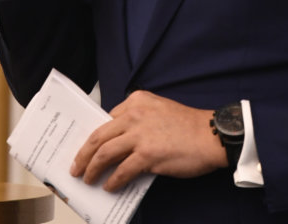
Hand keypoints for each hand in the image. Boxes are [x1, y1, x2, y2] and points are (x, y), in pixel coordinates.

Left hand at [70, 91, 225, 190]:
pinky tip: (110, 186)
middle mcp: (134, 115)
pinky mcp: (147, 155)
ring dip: (92, 169)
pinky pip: (122, 171)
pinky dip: (113, 180)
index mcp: (137, 101)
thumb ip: (138, 121)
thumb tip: (119, 144)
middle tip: (76, 167)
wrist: (211, 136)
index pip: (107, 120)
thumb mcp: (159, 110)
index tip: (87, 148)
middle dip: (83, 154)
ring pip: (104, 153)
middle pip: (98, 136)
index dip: (94, 137)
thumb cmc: (188, 126)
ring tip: (88, 179)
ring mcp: (140, 135)